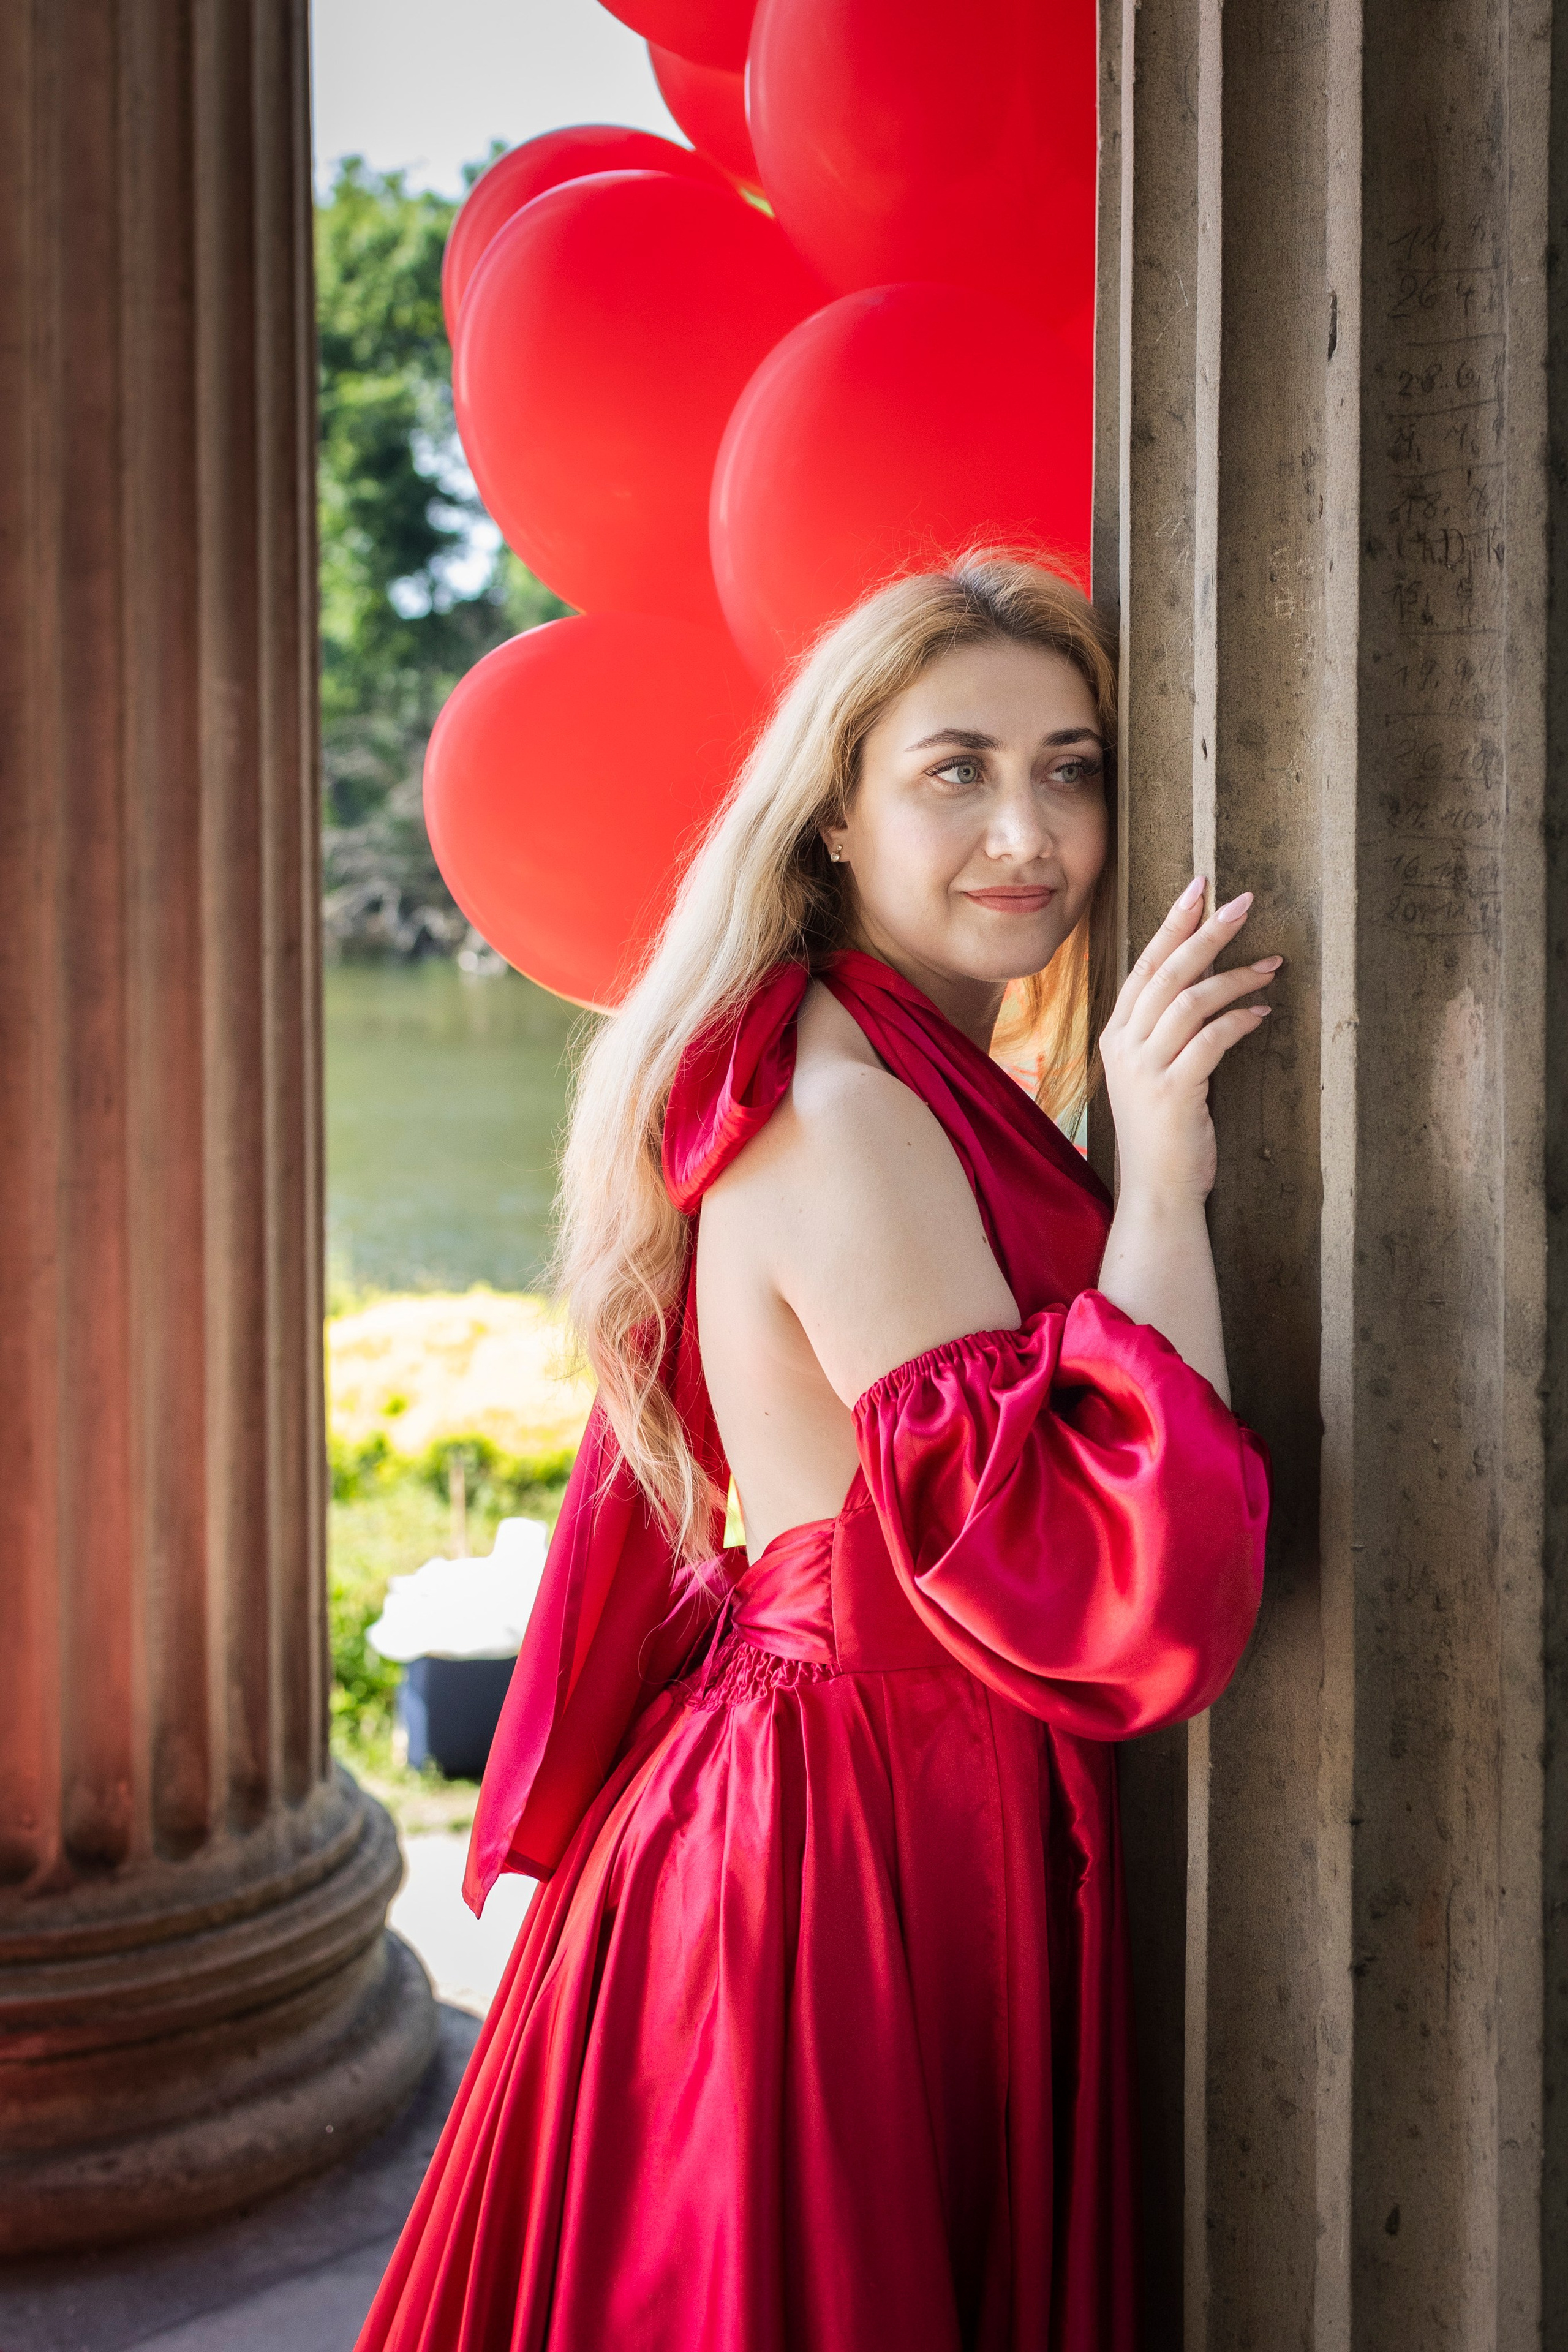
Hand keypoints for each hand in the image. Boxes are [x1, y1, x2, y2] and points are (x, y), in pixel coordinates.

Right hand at [1099, 877, 1278, 1203]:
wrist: (1157, 1189)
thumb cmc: (1164, 1130)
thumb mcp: (1157, 1070)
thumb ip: (1171, 1027)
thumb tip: (1207, 973)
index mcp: (1116, 1034)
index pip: (1144, 965)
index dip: (1172, 923)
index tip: (1200, 888)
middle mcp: (1124, 1045)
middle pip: (1167, 971)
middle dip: (1207, 932)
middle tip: (1244, 904)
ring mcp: (1145, 1068)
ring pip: (1190, 1000)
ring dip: (1235, 976)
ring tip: (1272, 963)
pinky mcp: (1173, 1091)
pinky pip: (1211, 1040)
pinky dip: (1239, 1020)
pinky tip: (1262, 1012)